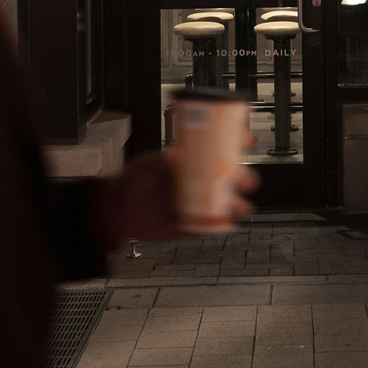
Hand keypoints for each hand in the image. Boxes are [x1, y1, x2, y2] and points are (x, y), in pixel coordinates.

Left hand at [105, 152, 260, 244]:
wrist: (118, 210)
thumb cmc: (134, 181)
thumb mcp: (145, 167)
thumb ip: (157, 163)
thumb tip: (174, 154)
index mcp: (195, 163)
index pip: (223, 152)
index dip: (239, 145)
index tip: (249, 140)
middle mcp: (202, 183)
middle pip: (234, 179)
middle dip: (246, 178)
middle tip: (243, 179)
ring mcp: (199, 204)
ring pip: (229, 205)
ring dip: (239, 205)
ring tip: (241, 206)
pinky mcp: (193, 225)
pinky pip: (212, 227)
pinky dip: (221, 226)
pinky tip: (226, 224)